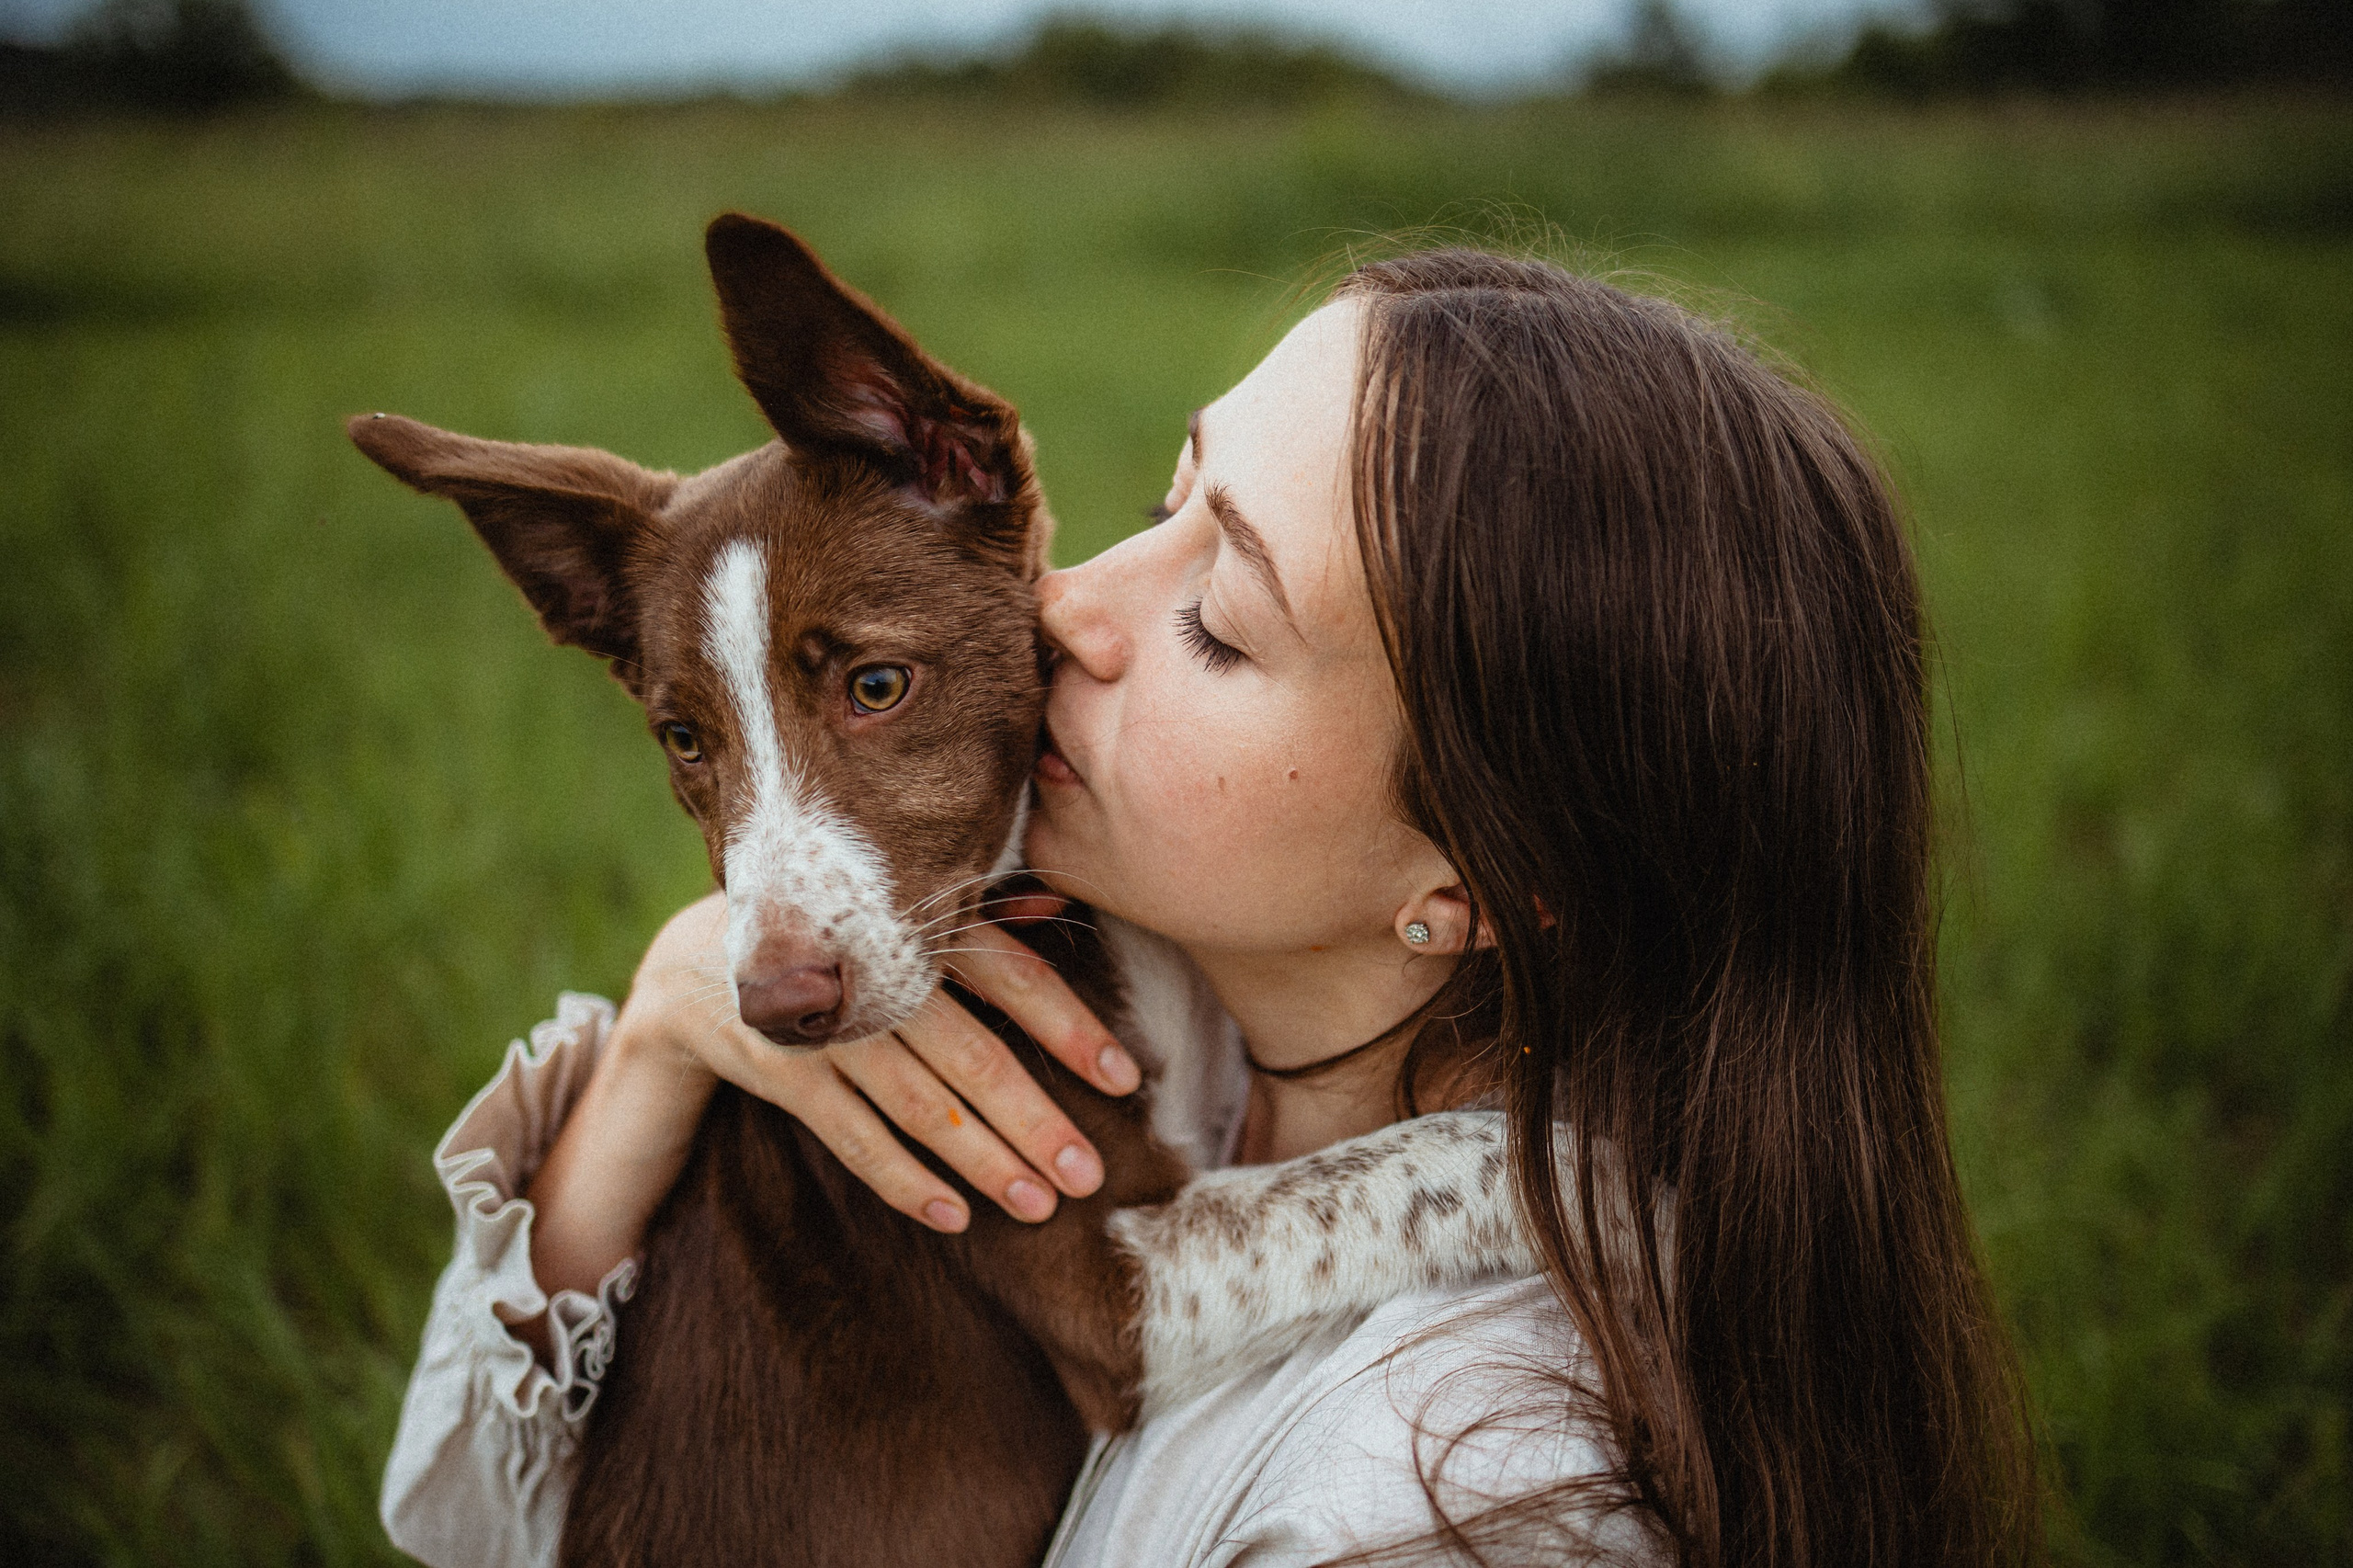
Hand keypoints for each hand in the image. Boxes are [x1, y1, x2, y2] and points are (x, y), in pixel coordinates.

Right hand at [525, 889, 1141, 1304]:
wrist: (692, 965)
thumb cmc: (830, 942)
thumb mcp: (890, 917)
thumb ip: (971, 919)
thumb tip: (1055, 905)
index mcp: (912, 924)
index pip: (1007, 973)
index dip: (1067, 1023)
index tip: (1126, 1077)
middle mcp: (871, 971)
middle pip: (971, 1052)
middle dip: (1034, 1118)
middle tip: (1091, 1174)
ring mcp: (822, 1024)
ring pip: (918, 1103)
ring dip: (982, 1160)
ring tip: (1039, 1206)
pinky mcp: (779, 1069)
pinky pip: (850, 1135)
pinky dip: (901, 1178)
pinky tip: (952, 1217)